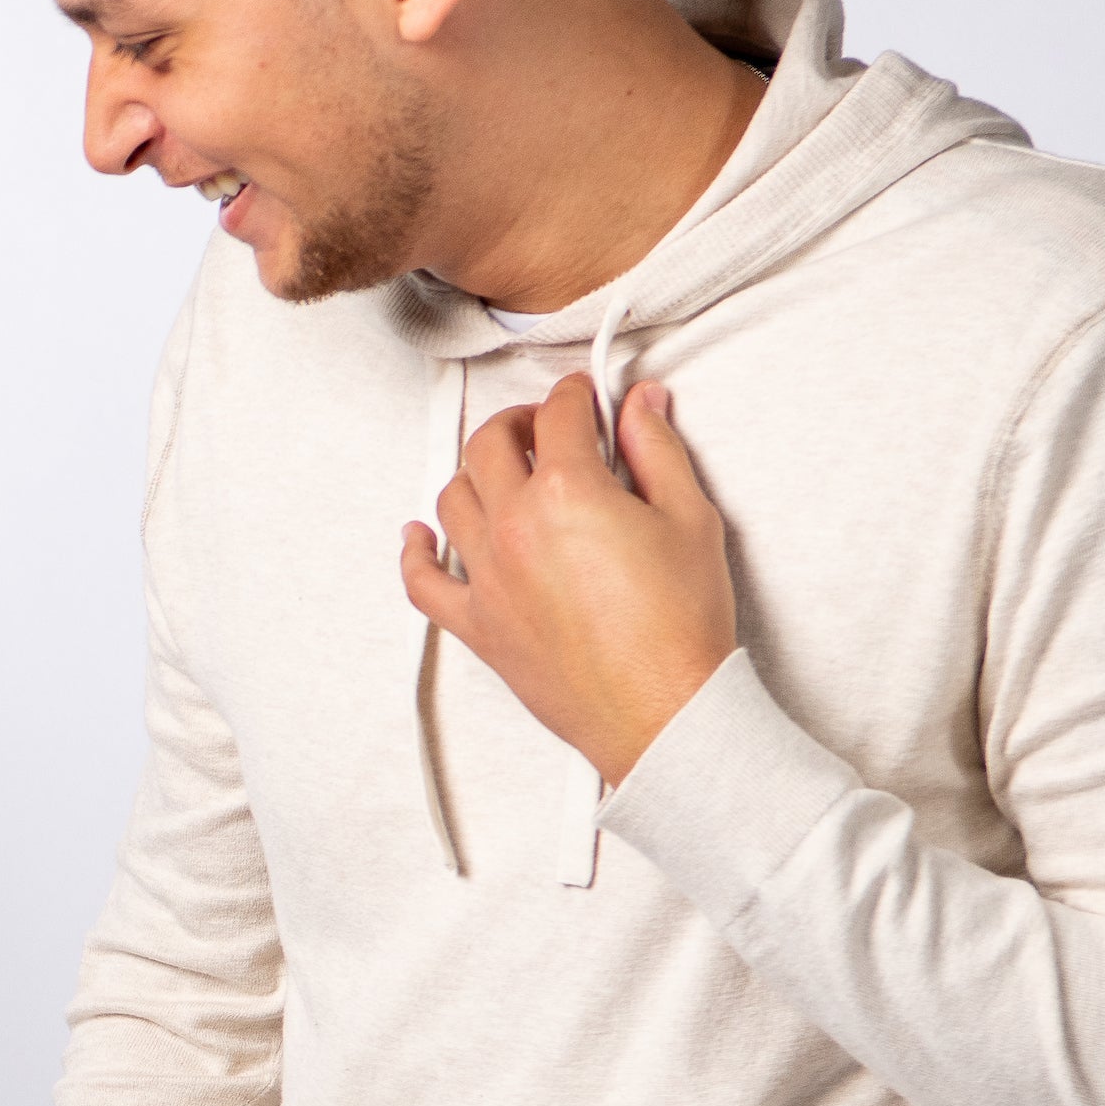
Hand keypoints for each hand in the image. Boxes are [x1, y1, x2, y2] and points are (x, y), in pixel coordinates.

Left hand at [400, 372, 737, 782]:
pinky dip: (415, 553)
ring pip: (452, 500)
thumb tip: (642, 404)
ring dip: (475, 475)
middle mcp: (514, 527)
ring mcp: (488, 578)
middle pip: (490, 446)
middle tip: (544, 428)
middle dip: (518, 423)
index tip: (587, 398)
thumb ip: (658, 451)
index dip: (577, 395)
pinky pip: (422, 583)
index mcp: (567, 491)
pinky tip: (418, 536)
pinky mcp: (477, 626)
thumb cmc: (681, 625)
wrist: (664, 710)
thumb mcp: (689, 518)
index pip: (559, 414)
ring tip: (502, 474)